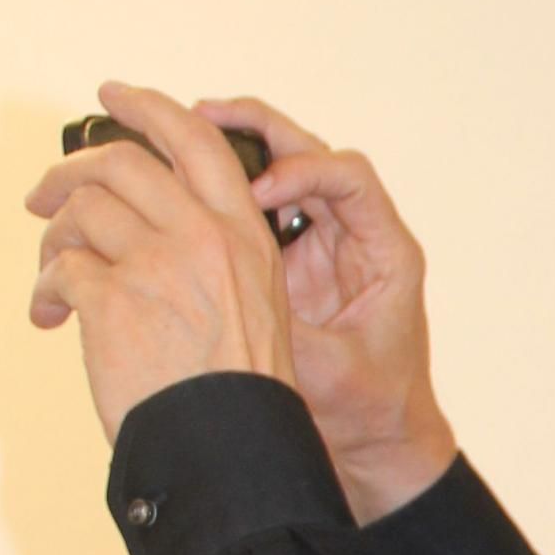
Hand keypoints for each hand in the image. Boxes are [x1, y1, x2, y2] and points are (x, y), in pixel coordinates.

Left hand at [26, 84, 303, 444]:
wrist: (224, 445)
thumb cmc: (236, 390)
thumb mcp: (253, 302)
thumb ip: (211, 251)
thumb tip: (138, 219)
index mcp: (242, 233)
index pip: (195, 140)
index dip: (148, 107)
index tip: (113, 95)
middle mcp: (202, 236)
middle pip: (121, 162)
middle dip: (68, 171)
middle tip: (42, 195)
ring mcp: (155, 264)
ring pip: (81, 211)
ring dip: (53, 240)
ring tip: (52, 278)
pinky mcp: (111, 299)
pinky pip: (59, 269)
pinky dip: (45, 292)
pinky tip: (53, 319)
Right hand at [188, 95, 456, 519]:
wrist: (375, 439)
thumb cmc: (370, 408)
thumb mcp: (330, 373)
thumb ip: (289, 331)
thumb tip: (235, 289)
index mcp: (383, 250)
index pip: (348, 179)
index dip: (303, 173)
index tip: (259, 195)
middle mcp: (353, 233)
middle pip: (307, 152)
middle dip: (255, 128)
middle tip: (199, 114)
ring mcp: (319, 239)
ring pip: (276, 167)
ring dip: (230, 145)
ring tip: (176, 127)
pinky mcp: (289, 256)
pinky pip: (253, 202)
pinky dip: (217, 184)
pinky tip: (171, 180)